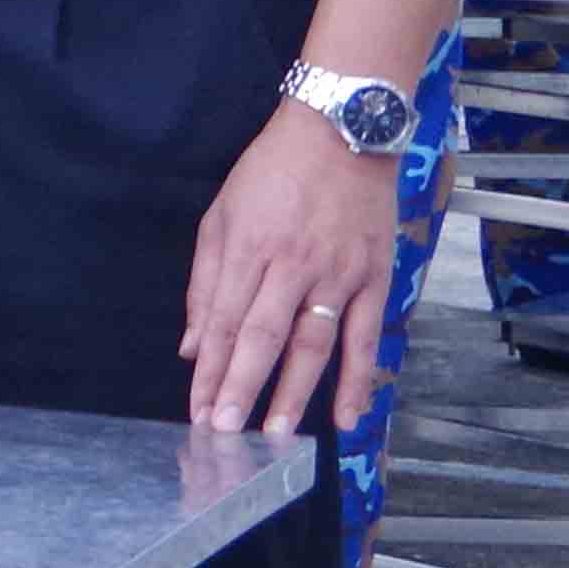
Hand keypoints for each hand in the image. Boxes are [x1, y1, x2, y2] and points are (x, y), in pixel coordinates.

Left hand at [184, 98, 394, 437]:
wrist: (342, 133)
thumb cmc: (272, 172)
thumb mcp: (221, 216)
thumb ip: (206, 284)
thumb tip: (193, 344)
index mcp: (248, 248)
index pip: (225, 322)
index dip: (211, 370)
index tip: (198, 408)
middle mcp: (292, 266)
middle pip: (262, 338)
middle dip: (241, 388)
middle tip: (225, 432)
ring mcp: (337, 274)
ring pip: (312, 344)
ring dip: (294, 393)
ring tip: (275, 433)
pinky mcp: (375, 279)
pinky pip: (366, 338)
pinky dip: (358, 379)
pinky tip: (347, 415)